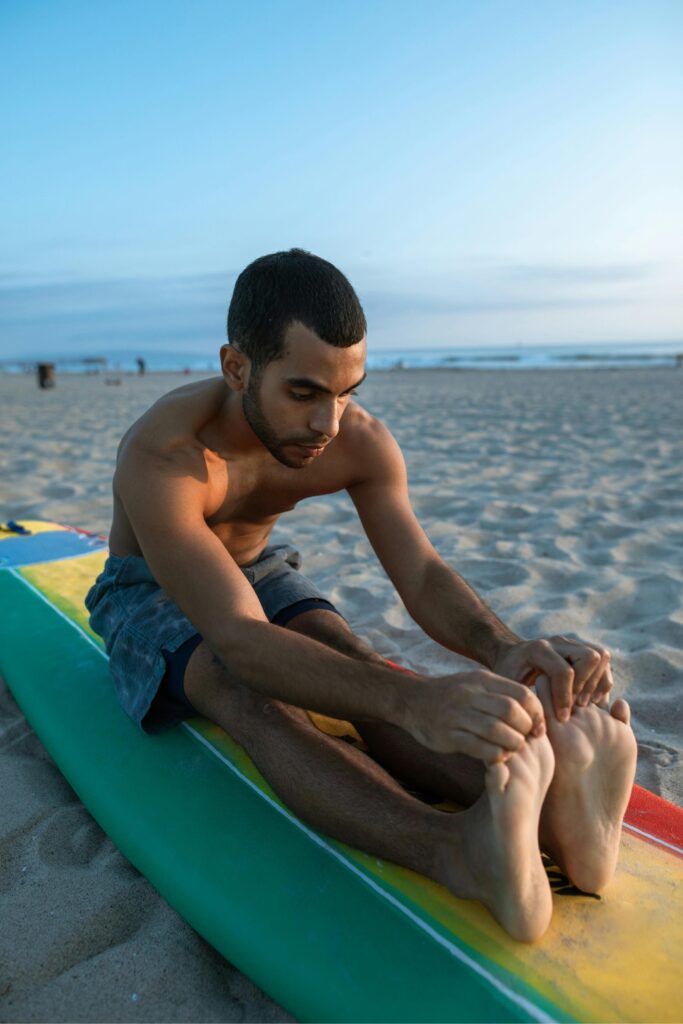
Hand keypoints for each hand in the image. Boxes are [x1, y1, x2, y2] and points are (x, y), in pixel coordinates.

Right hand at [402, 670, 545, 761]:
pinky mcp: (447, 735)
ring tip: (513, 749)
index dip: (536, 713)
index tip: (538, 727)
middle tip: (526, 739)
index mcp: (481, 680)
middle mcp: (469, 694)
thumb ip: (500, 694)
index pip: (521, 694)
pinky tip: (498, 757)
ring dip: (512, 744)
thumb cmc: (452, 696)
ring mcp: (456, 714)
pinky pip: (478, 747)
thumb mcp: (475, 684)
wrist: (411, 700)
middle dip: (525, 729)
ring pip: (495, 730)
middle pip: (510, 710)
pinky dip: (494, 755)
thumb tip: (535, 713)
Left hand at [493, 635, 612, 722]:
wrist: (512, 657)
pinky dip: (603, 680)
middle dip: (585, 685)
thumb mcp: (509, 689)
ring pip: (600, 655)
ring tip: (586, 703)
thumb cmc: (509, 676)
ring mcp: (571, 643)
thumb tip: (539, 728)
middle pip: (589, 657)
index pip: (564, 671)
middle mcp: (557, 642)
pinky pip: (604, 661)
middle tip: (577, 706)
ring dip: (597, 682)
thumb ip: (522, 704)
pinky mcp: (581, 649)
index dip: (566, 697)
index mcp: (538, 650)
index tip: (563, 718)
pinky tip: (593, 699)